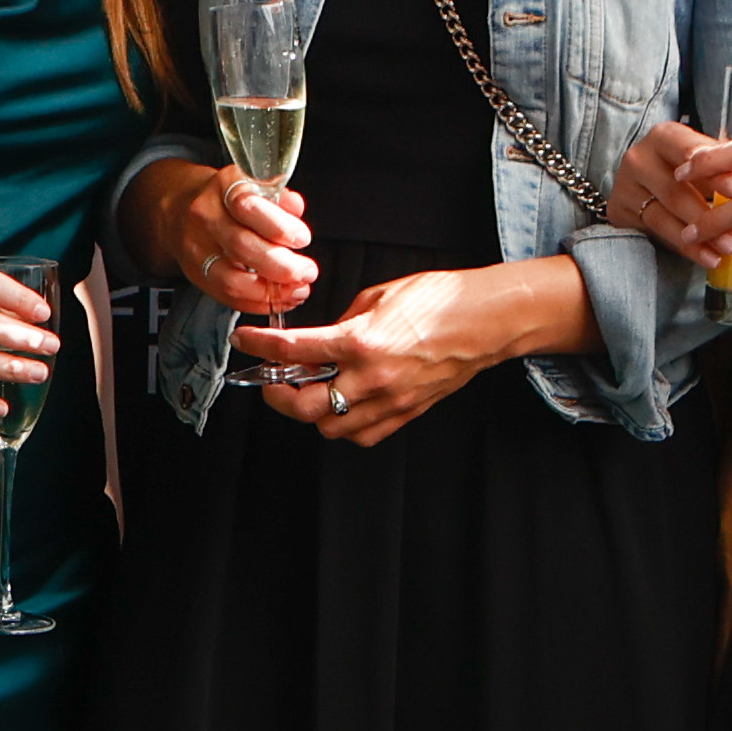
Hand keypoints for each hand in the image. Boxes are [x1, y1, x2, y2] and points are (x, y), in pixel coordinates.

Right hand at [135, 161, 313, 315]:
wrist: (178, 208)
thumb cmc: (225, 198)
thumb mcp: (252, 184)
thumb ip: (278, 196)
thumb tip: (295, 207)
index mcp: (223, 187)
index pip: (248, 206)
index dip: (279, 227)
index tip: (302, 239)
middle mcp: (204, 217)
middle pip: (241, 247)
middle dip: (282, 266)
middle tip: (307, 271)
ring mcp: (196, 249)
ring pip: (232, 280)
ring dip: (271, 291)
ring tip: (297, 291)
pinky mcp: (194, 274)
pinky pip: (226, 297)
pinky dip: (258, 303)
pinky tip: (279, 300)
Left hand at [240, 261, 565, 449]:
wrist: (486, 321)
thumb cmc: (440, 299)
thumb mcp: (379, 296)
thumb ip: (343, 321)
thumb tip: (322, 340)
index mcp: (360, 342)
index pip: (294, 352)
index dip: (260, 346)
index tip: (245, 340)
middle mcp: (371, 378)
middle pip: (304, 407)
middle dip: (278, 396)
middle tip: (271, 381)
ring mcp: (389, 402)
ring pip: (330, 428)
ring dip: (311, 413)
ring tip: (309, 392)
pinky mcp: (405, 414)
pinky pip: (362, 434)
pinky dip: (343, 425)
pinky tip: (342, 406)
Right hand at [606, 120, 731, 269]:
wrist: (646, 182)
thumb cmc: (688, 167)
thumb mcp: (705, 155)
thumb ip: (728, 160)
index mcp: (665, 136)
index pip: (691, 153)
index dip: (715, 172)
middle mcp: (639, 156)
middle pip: (676, 190)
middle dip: (709, 216)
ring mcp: (624, 184)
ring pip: (664, 216)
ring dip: (698, 238)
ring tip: (725, 250)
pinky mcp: (618, 210)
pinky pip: (655, 233)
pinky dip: (684, 248)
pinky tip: (705, 257)